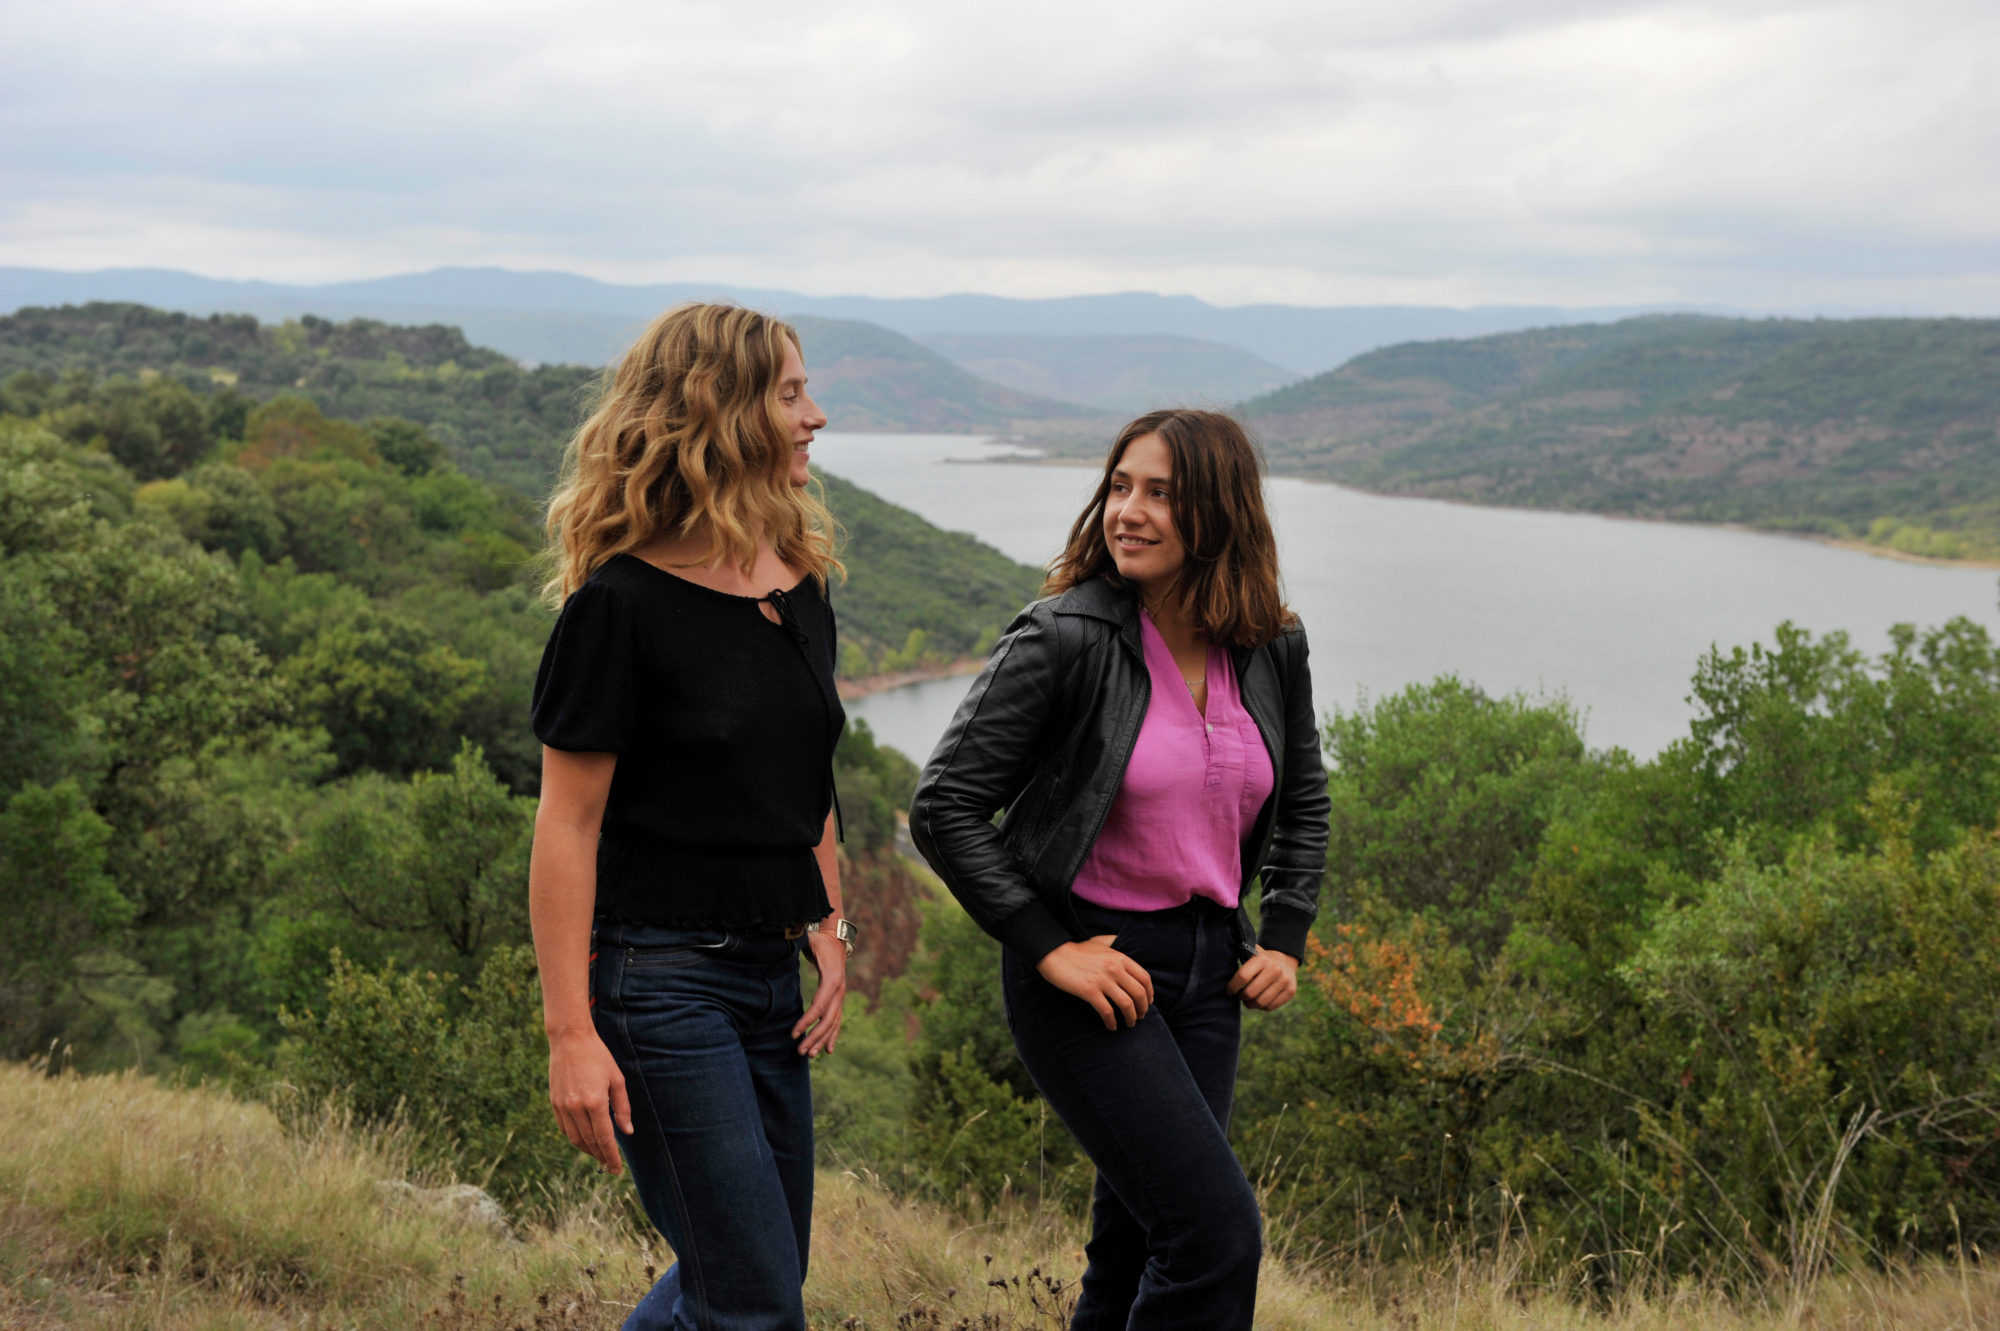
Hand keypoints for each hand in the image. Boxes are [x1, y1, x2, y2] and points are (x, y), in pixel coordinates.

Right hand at [548, 1028, 632, 1173]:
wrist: (570, 1040)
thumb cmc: (598, 1057)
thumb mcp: (617, 1079)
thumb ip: (622, 1107)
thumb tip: (627, 1132)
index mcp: (595, 1101)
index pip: (604, 1138)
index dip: (611, 1156)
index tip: (616, 1169)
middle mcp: (576, 1107)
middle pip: (589, 1141)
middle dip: (600, 1157)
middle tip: (609, 1166)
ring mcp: (562, 1106)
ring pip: (574, 1138)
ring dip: (587, 1150)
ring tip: (598, 1155)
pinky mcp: (554, 1103)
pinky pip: (564, 1128)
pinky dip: (574, 1137)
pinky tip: (584, 1139)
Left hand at [795, 923, 847, 1056]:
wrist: (836, 939)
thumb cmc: (819, 941)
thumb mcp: (809, 940)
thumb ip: (798, 943)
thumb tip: (782, 939)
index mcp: (832, 978)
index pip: (820, 1005)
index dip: (807, 1021)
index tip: (794, 1034)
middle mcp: (839, 990)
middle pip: (828, 1019)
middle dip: (814, 1037)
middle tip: (800, 1051)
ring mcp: (841, 996)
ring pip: (833, 1023)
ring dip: (822, 1040)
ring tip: (810, 1054)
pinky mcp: (838, 999)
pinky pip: (836, 1020)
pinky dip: (832, 1036)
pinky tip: (827, 1050)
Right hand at [1037, 935, 1154, 1030]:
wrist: (1055, 954)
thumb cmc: (1077, 950)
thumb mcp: (1100, 941)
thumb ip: (1114, 941)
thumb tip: (1123, 942)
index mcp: (1120, 957)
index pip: (1145, 978)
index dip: (1150, 993)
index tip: (1148, 1003)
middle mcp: (1115, 968)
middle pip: (1139, 993)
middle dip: (1143, 1009)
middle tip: (1140, 1016)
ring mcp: (1102, 980)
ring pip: (1127, 1004)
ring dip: (1131, 1017)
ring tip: (1129, 1023)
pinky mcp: (1090, 991)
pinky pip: (1107, 1011)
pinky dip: (1112, 1022)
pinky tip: (1111, 1026)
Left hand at [1227, 947, 1298, 1011]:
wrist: (1284, 960)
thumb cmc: (1260, 960)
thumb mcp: (1250, 953)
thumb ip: (1238, 956)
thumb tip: (1218, 960)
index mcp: (1262, 958)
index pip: (1242, 977)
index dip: (1233, 986)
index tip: (1229, 990)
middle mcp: (1275, 969)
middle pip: (1250, 992)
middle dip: (1241, 997)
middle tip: (1239, 996)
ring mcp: (1284, 980)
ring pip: (1260, 1002)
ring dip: (1250, 1004)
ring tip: (1247, 1000)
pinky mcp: (1290, 991)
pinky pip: (1270, 1006)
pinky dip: (1262, 1007)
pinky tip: (1259, 1000)